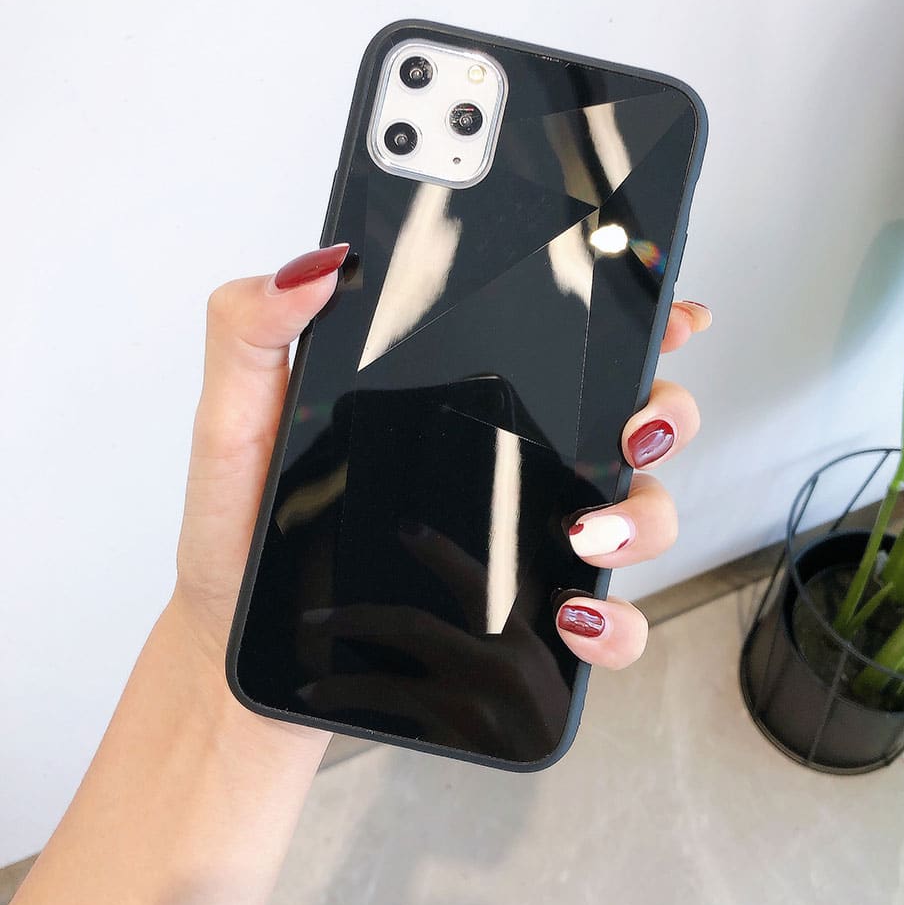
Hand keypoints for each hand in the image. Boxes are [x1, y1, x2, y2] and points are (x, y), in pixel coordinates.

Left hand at [172, 244, 708, 677]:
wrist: (244, 640)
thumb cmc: (245, 532)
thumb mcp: (236, 422)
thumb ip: (254, 331)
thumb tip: (318, 265)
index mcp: (456, 406)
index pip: (563, 350)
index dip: (632, 322)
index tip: (667, 310)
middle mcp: (507, 466)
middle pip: (631, 423)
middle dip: (663, 415)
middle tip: (630, 429)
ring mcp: (521, 539)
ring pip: (639, 514)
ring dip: (644, 517)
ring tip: (586, 531)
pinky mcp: (519, 617)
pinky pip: (602, 618)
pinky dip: (615, 621)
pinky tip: (574, 614)